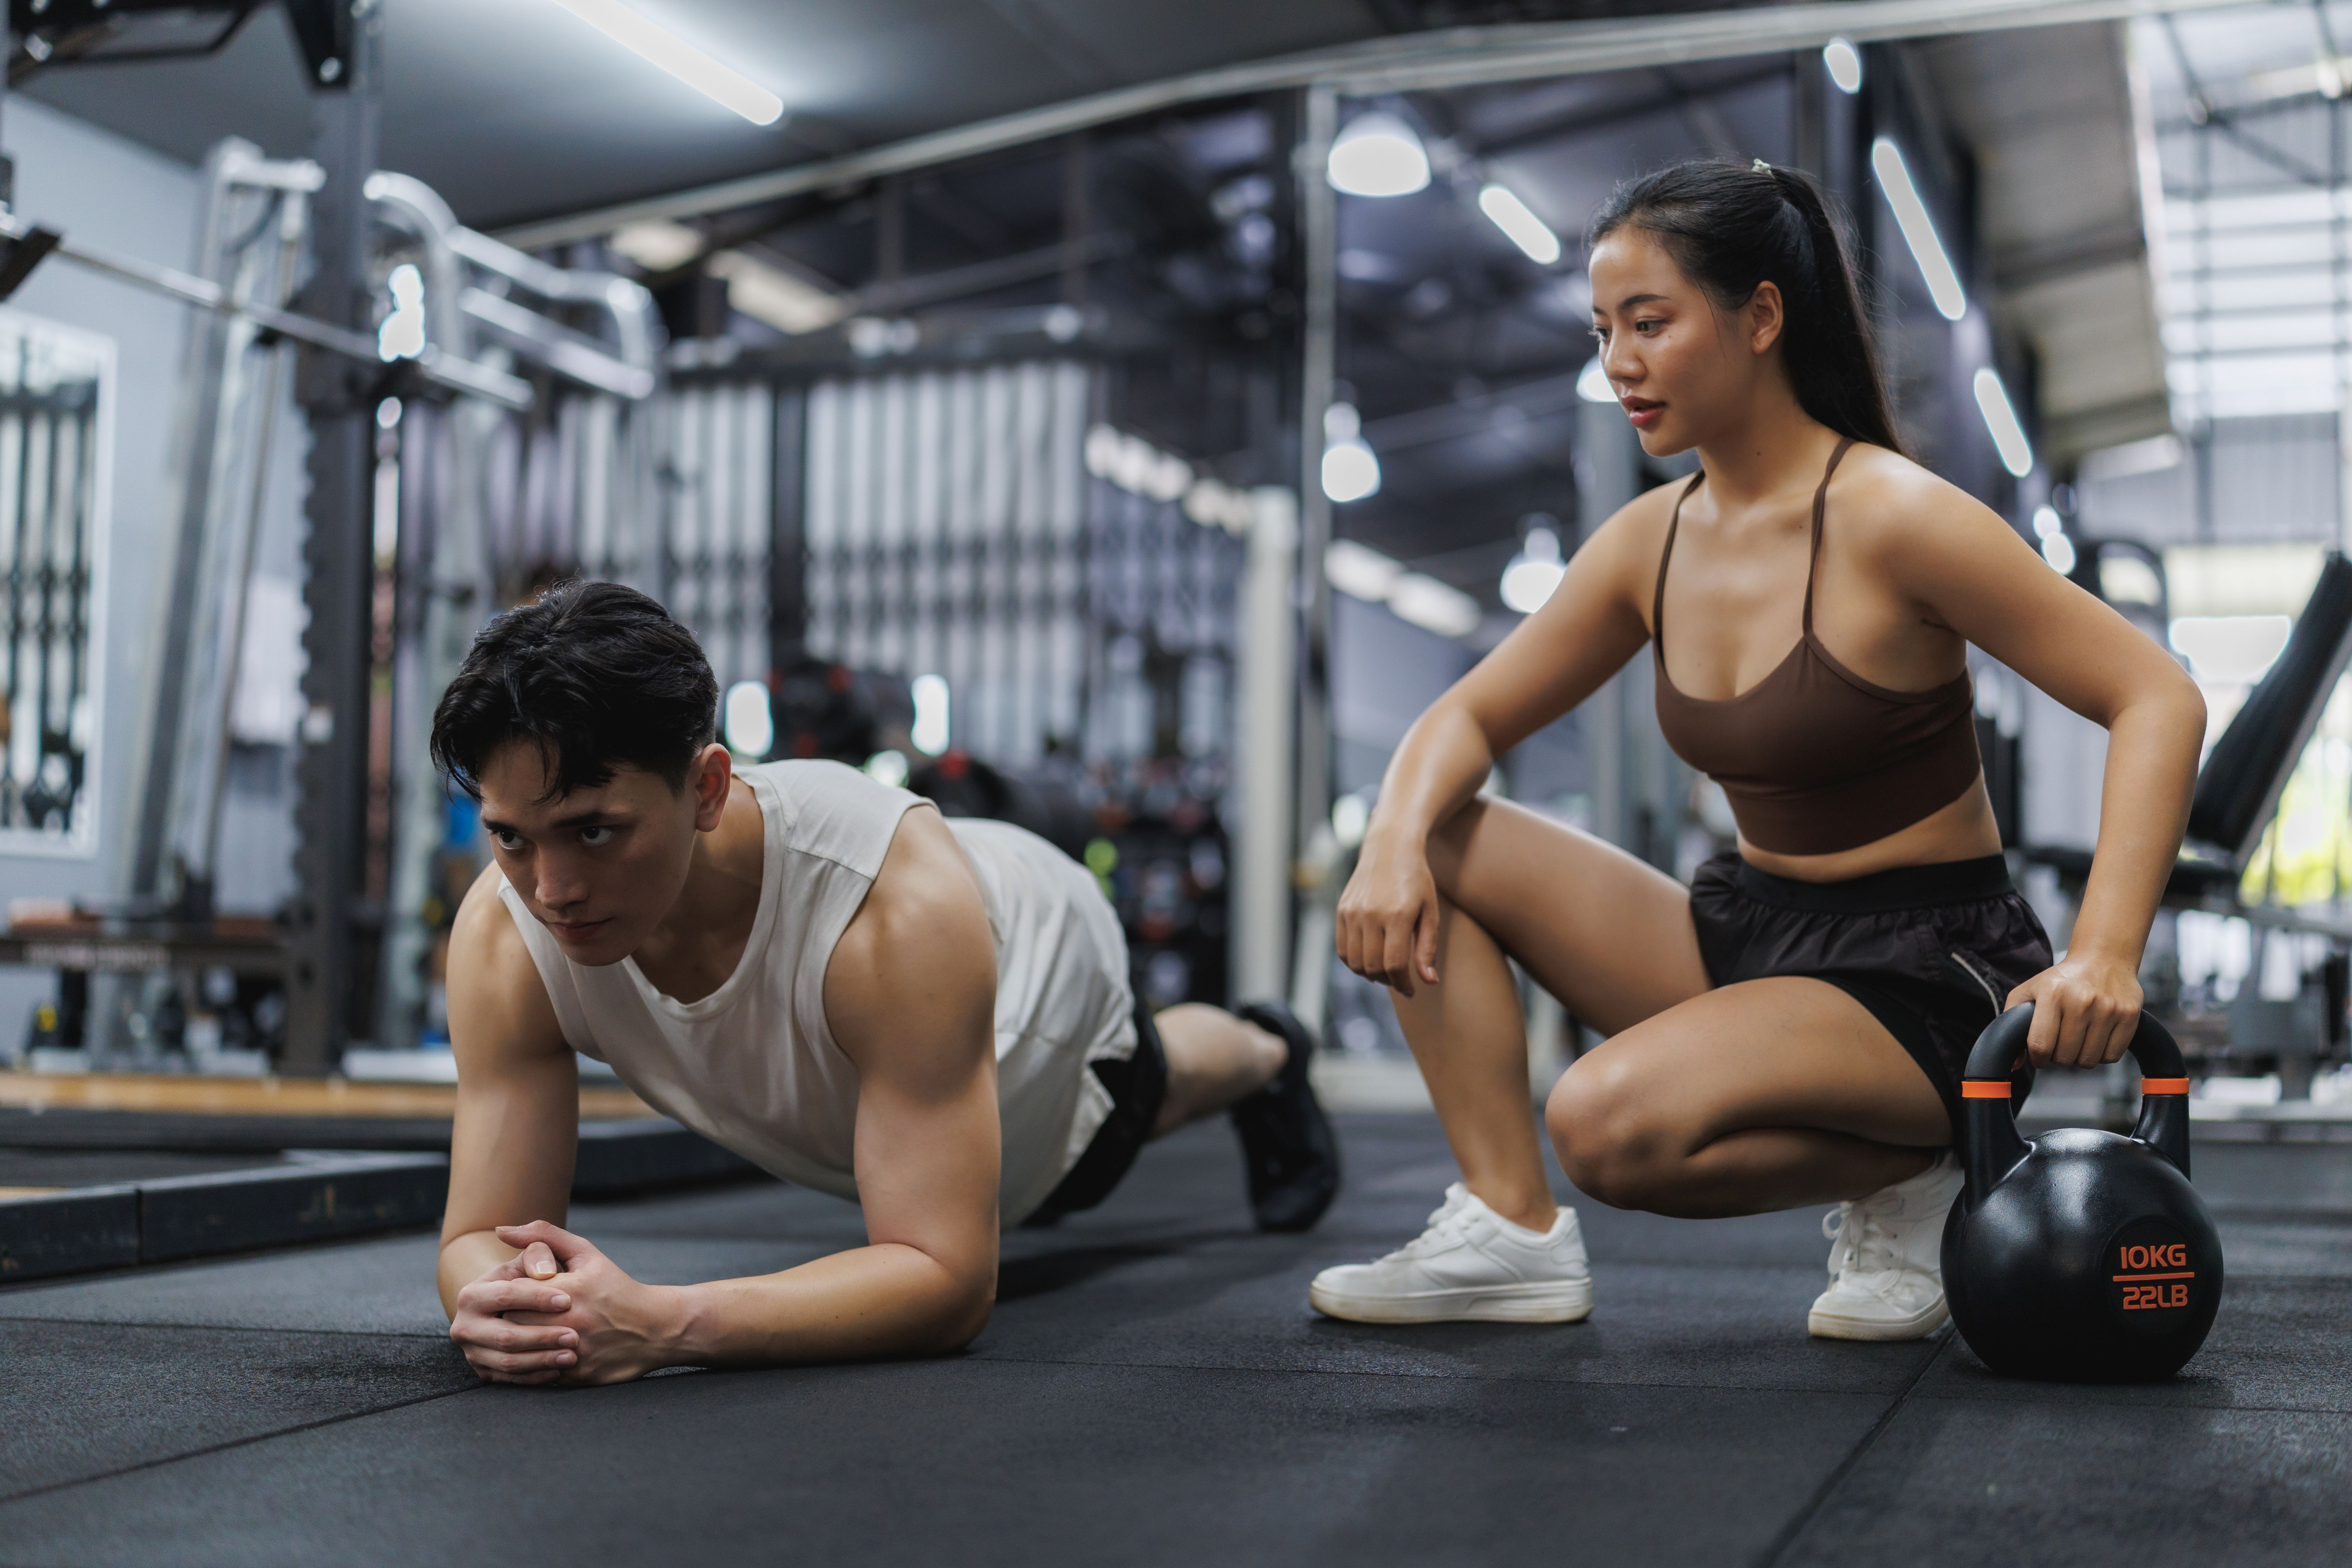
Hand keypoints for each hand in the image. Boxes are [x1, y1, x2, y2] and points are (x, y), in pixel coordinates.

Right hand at [448, 1244, 578, 1384]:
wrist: (512, 1306)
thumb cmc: (529, 1277)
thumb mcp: (532, 1258)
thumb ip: (539, 1250)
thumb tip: (544, 1269)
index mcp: (471, 1295)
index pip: (505, 1296)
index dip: (536, 1298)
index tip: (567, 1301)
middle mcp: (465, 1327)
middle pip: (506, 1336)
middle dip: (542, 1337)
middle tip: (573, 1336)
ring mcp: (473, 1352)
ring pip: (508, 1361)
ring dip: (542, 1360)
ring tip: (571, 1355)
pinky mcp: (484, 1372)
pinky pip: (511, 1379)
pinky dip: (535, 1376)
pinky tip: (559, 1369)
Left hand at [473, 1221, 683, 1385]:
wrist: (654, 1327)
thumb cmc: (615, 1287)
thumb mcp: (586, 1254)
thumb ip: (543, 1237)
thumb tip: (501, 1230)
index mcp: (570, 1289)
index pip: (512, 1294)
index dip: (505, 1295)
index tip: (510, 1295)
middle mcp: (572, 1321)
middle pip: (512, 1324)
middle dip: (508, 1319)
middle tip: (509, 1315)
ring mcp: (575, 1351)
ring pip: (522, 1352)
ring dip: (518, 1344)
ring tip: (521, 1334)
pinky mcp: (577, 1376)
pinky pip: (540, 1374)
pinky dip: (533, 1365)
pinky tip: (538, 1354)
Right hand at [1335, 834, 1439, 996]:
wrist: (1389, 848)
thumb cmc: (1416, 880)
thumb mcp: (1430, 912)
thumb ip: (1427, 948)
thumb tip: (1429, 982)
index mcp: (1398, 914)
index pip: (1394, 965)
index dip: (1403, 984)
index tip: (1411, 990)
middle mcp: (1371, 913)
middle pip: (1373, 967)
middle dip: (1388, 981)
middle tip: (1400, 980)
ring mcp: (1352, 912)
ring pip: (1355, 962)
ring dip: (1370, 974)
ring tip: (1385, 971)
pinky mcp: (1341, 911)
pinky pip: (1342, 950)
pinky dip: (1354, 963)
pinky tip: (1369, 959)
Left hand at [2005, 952, 2144, 1069]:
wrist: (2103, 958)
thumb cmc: (2062, 980)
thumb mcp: (2029, 990)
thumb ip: (2013, 1022)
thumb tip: (2015, 1063)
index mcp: (2052, 993)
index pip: (2040, 1045)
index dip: (2038, 1058)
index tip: (2040, 1056)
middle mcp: (2081, 1000)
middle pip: (2065, 1057)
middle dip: (2059, 1057)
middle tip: (2060, 1044)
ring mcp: (2108, 1008)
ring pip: (2088, 1060)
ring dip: (2080, 1057)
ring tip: (2078, 1039)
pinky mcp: (2129, 1015)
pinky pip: (2111, 1056)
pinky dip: (2101, 1055)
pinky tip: (2096, 1038)